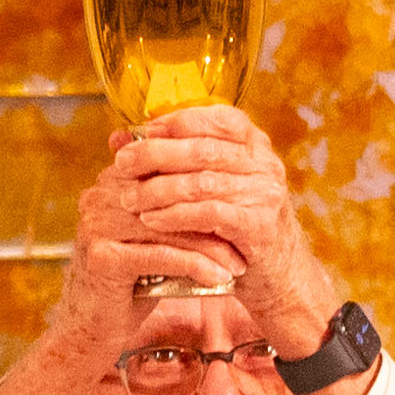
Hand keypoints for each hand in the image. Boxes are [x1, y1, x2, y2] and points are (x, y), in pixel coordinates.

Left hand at [103, 110, 346, 352]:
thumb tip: (117, 138)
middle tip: (122, 164)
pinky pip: (209, 214)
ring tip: (129, 198)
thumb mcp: (208, 188)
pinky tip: (151, 220)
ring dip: (159, 190)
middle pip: (203, 148)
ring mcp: (265, 194)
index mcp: (255, 145)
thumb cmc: (235, 227)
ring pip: (202, 182)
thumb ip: (170, 160)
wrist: (277, 276)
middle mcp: (265, 164)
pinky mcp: (259, 226)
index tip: (141, 132)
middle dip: (156, 155)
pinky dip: (176, 216)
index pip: (216, 118)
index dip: (176, 122)